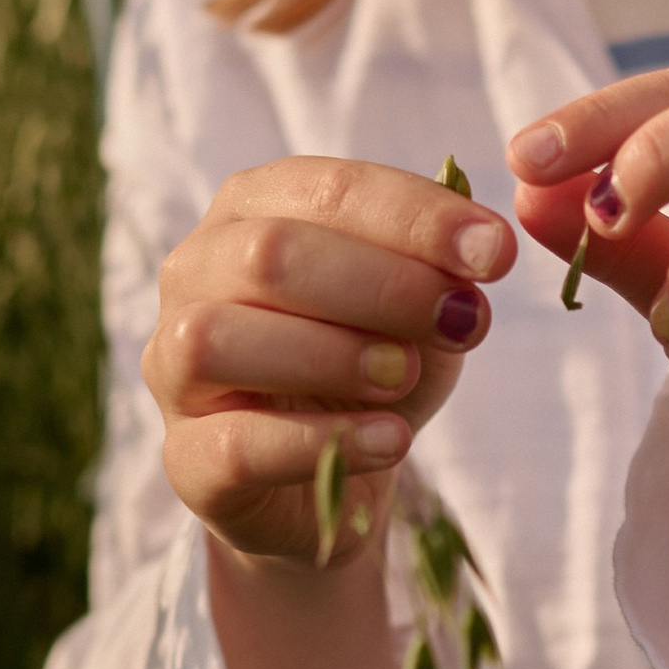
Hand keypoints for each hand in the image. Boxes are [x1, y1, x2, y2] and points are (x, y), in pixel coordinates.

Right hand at [146, 159, 516, 569]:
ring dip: (330, 354)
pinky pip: (233, 444)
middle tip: (462, 320)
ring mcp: (172, 369)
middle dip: (381, 284)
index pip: (327, 189)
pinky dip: (320, 441)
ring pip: (217, 339)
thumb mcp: (419, 305)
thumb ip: (440, 265)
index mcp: (252, 209)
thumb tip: (476, 240)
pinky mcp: (186, 460)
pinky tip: (392, 440)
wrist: (335, 479)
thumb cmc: (370, 363)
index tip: (496, 253)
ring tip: (404, 375)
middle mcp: (195, 274)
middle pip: (267, 256)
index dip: (416, 217)